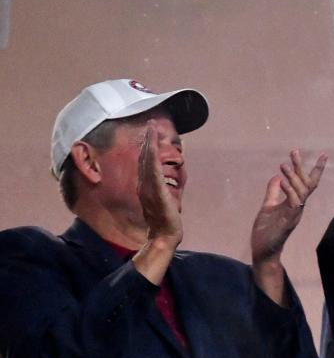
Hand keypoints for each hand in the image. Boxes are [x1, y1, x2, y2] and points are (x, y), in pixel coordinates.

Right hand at [137, 121, 182, 245]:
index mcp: (147, 185)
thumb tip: (164, 184)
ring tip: (151, 127)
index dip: (147, 146)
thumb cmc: (164, 221)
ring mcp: (150, 187)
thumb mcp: (162, 201)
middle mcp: (145, 184)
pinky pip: (153, 171)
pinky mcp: (156, 191)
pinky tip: (151, 146)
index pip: (146, 162)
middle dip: (147, 139)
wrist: (164, 235)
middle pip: (145, 157)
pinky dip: (151, 157)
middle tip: (150, 122)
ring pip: (147, 160)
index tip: (150, 132)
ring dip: (149, 143)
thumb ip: (160, 191)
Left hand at [250, 151, 326, 304]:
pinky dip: (289, 192)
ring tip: (284, 165)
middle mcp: (298, 207)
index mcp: (294, 203)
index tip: (322, 155)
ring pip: (301, 193)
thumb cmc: (266, 230)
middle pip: (306, 184)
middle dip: (301, 167)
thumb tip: (277, 176)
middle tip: (294, 152)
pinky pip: (293, 204)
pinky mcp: (288, 221)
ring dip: (293, 177)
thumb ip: (273, 192)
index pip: (307, 183)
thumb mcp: (267, 206)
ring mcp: (295, 214)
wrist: (263, 250)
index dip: (314, 169)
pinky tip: (283, 181)